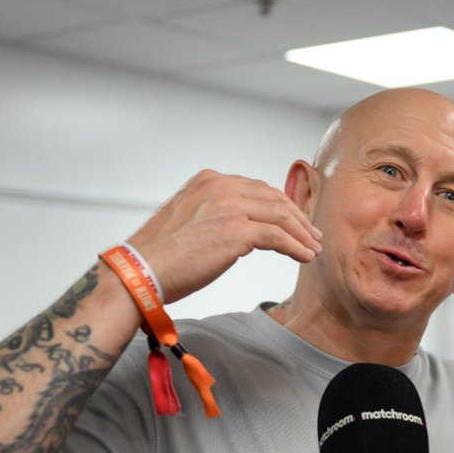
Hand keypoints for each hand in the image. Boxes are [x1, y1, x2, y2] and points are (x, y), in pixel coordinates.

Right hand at [127, 169, 322, 303]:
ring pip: (281, 216)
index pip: (257, 188)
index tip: (294, 221)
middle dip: (297, 218)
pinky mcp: (236, 231)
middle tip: (312, 235)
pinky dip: (296, 247)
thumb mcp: (189, 220)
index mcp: (208, 180)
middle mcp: (219, 186)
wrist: (140, 272)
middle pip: (274, 199)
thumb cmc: (160, 256)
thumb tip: (240, 228)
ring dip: (302, 234)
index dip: (280, 206)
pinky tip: (305, 257)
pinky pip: (278, 237)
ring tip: (313, 248)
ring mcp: (229, 206)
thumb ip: (214, 214)